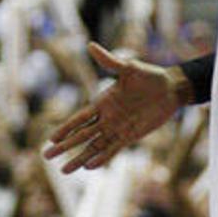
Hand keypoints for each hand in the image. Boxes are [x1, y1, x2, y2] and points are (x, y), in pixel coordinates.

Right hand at [43, 42, 186, 171]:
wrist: (171, 88)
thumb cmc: (149, 76)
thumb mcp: (129, 68)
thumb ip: (109, 61)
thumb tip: (90, 45)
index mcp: (102, 102)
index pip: (79, 118)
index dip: (65, 128)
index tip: (50, 138)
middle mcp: (107, 117)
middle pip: (81, 135)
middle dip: (65, 146)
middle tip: (46, 157)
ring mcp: (118, 128)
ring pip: (94, 146)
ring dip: (80, 157)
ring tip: (65, 171)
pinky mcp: (131, 135)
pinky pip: (114, 149)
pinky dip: (103, 158)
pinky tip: (90, 167)